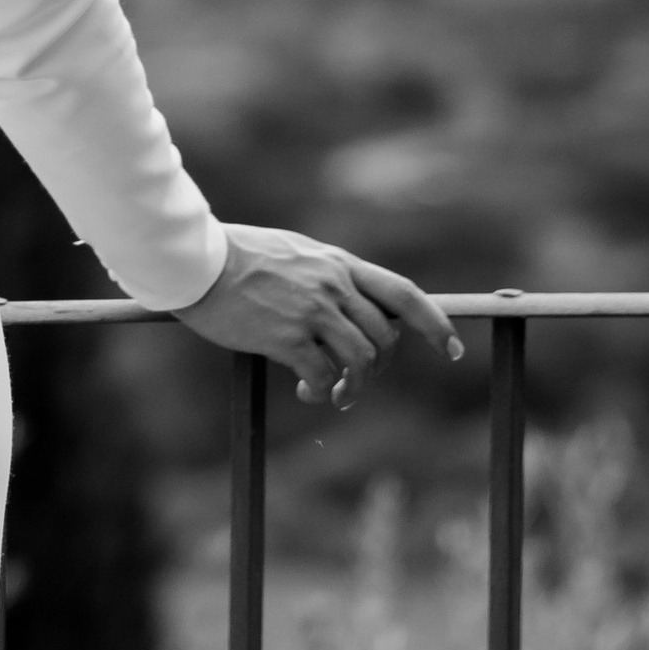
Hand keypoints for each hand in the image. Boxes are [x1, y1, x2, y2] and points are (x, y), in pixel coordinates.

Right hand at [175, 227, 459, 407]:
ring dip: (354, 388)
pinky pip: (322, 375)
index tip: (452, 350)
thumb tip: (350, 304)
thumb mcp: (295, 253)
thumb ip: (327, 275)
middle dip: (378, 367)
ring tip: (333, 396)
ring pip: (360, 361)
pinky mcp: (286, 338)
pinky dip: (321, 391)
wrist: (195, 261)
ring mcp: (312, 312)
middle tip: (355, 382)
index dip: (435, 325)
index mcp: (339, 264)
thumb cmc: (237, 255)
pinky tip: (308, 393)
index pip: (403, 295)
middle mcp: (333, 286)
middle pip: (384, 338)